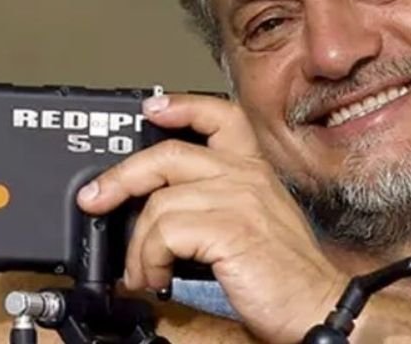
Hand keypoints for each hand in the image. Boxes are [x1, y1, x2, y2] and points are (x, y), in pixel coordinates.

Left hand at [76, 93, 346, 343]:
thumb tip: (157, 209)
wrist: (314, 305)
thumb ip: (216, 203)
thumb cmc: (285, 274)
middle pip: (169, 153)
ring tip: (141, 270)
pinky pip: (165, 231)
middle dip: (121, 177)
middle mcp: (248, 176)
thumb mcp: (254, 223)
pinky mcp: (230, 228)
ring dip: (137, 244)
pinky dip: (148, 259)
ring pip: (159, 200)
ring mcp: (240, 198)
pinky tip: (156, 277)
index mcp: (255, 170)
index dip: (182, 106)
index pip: (220, 116)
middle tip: (96, 200)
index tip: (151, 109)